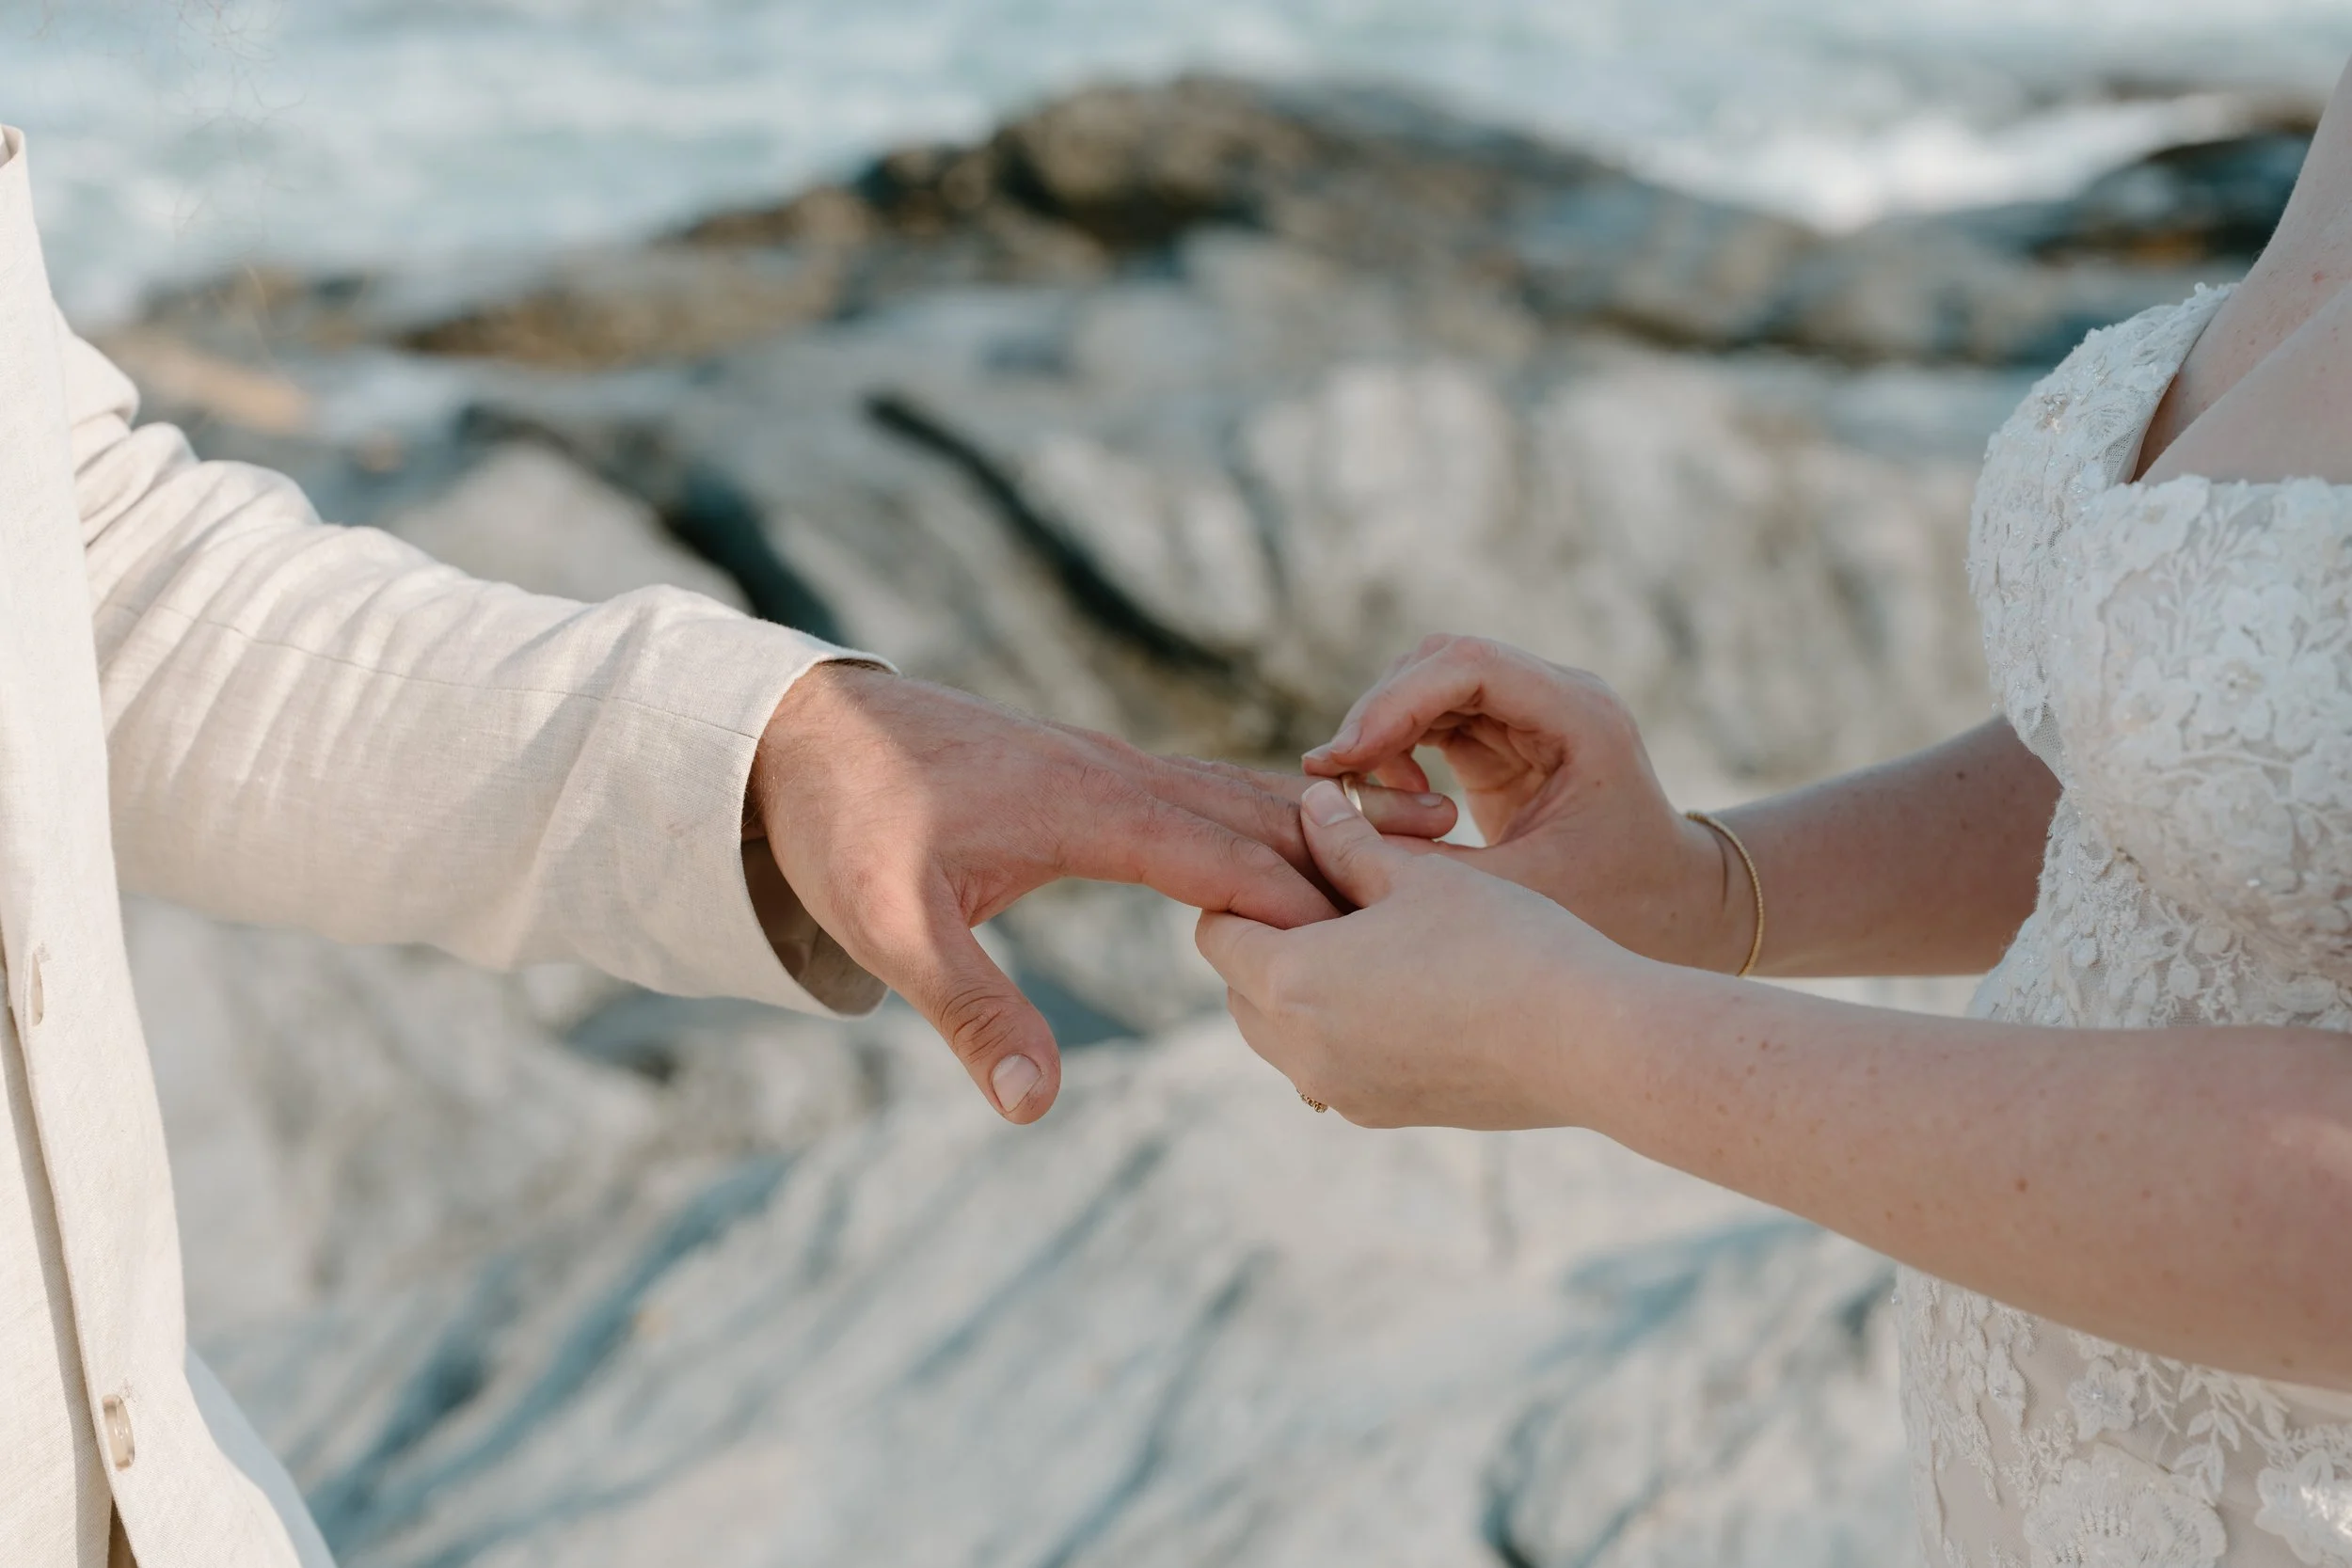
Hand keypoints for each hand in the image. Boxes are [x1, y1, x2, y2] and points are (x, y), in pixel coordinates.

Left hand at [746, 665, 1453, 1122]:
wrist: (801, 732)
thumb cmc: (846, 831)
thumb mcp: (893, 930)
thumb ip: (971, 1010)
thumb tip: (1037, 1107)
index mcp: (1086, 808)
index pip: (1220, 856)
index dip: (1304, 894)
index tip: (1391, 927)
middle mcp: (1111, 774)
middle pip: (1252, 809)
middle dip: (1348, 837)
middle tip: (1452, 854)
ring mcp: (1103, 764)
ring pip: (1232, 790)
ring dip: (1319, 815)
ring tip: (1416, 824)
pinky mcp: (1088, 770)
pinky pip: (1196, 787)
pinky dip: (1261, 807)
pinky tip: (1296, 827)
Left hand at [1198, 780, 1650, 1128]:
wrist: (1592, 1043)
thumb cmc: (1505, 943)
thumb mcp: (1418, 874)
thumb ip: (1346, 840)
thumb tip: (1309, 803)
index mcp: (1290, 981)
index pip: (1217, 930)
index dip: (1247, 888)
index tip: (1295, 860)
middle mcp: (1299, 1051)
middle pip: (1241, 985)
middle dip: (1271, 939)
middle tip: (1335, 893)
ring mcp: (1340, 1092)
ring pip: (1282, 1032)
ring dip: (1306, 987)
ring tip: (1375, 938)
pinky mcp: (1383, 1115)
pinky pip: (1331, 1064)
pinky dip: (1344, 1027)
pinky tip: (1410, 987)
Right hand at [1303, 635, 1749, 971]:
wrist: (1686, 917)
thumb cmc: (1624, 912)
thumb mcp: (1525, 895)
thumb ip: (1429, 863)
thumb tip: (1329, 829)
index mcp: (1579, 717)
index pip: (1469, 666)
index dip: (1394, 702)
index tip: (1342, 759)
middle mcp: (1557, 697)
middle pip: (1442, 661)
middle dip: (1379, 711)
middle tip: (1332, 776)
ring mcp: (1533, 713)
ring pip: (1431, 684)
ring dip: (1384, 728)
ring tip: (1357, 793)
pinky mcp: (1510, 740)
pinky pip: (1436, 719)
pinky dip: (1399, 747)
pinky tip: (1388, 797)